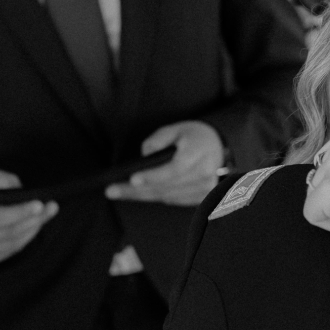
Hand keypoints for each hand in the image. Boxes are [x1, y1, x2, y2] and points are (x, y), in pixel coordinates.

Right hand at [0, 168, 58, 268]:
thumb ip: (1, 180)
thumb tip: (22, 191)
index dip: (20, 212)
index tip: (40, 204)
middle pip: (8, 232)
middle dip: (33, 221)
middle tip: (49, 209)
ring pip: (12, 244)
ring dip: (32, 230)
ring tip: (43, 216)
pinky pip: (9, 252)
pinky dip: (24, 239)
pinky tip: (31, 227)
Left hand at [106, 121, 224, 205]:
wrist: (218, 146)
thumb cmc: (194, 136)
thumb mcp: (175, 129)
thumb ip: (158, 140)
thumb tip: (144, 157)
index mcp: (198, 155)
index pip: (174, 170)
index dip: (152, 176)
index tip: (132, 179)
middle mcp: (204, 175)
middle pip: (165, 187)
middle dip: (136, 191)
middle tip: (111, 191)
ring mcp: (205, 189)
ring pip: (167, 196)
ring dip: (143, 195)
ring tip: (120, 191)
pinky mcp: (202, 198)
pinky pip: (173, 200)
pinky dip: (157, 195)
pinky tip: (142, 191)